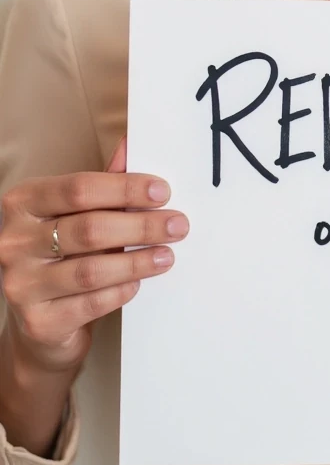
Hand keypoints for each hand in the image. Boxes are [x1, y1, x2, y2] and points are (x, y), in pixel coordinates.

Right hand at [0, 136, 188, 372]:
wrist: (40, 322)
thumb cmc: (62, 255)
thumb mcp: (76, 214)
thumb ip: (103, 183)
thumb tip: (132, 142)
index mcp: (23, 203)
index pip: (78, 189)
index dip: (125, 188)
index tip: (162, 191)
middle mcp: (14, 241)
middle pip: (89, 228)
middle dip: (141, 226)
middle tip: (177, 225)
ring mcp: (21, 283)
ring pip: (91, 269)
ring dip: (137, 261)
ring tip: (167, 255)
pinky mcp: (38, 321)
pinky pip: (90, 303)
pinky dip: (120, 291)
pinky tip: (138, 283)